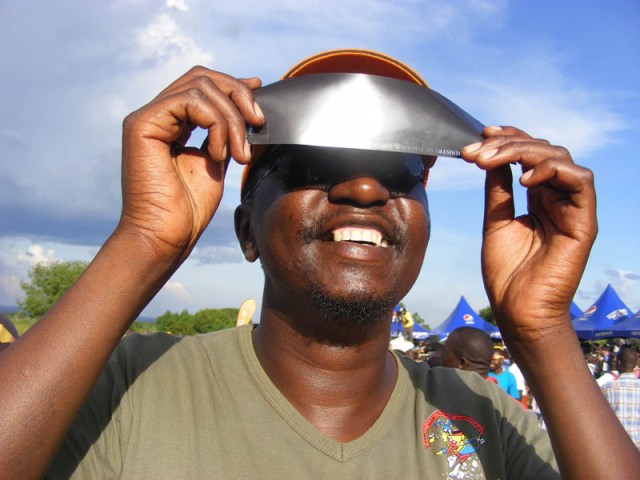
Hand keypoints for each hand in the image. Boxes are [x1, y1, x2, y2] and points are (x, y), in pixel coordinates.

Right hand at [118, 67, 263, 262]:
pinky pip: (190, 101)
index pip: (203, 85)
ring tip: (238, 154)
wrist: (166, 237)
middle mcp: (156, 115)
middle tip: (258, 124)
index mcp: (172, 123)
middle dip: (238, 95)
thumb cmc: (188, 209)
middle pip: (202, 76)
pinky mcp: (142, 124)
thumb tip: (248, 105)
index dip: (234, 84)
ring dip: (231, 119)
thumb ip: (226, 132)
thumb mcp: (217, 161)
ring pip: (200, 86)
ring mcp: (147, 118)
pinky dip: (215, 124)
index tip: (259, 92)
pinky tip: (218, 154)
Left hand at [462, 126, 596, 342]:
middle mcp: (558, 199)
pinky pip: (580, 181)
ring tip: (493, 160)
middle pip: (543, 150)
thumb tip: (491, 155)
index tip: (480, 135)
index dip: (509, 138)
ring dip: (524, 151)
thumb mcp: (496, 221)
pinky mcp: (584, 222)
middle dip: (508, 143)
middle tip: (478, 152)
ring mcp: (572, 209)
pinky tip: (523, 181)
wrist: (518, 311)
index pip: (530, 155)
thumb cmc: (508, 273)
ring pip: (561, 158)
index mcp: (539, 198)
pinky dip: (551, 171)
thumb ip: (498, 188)